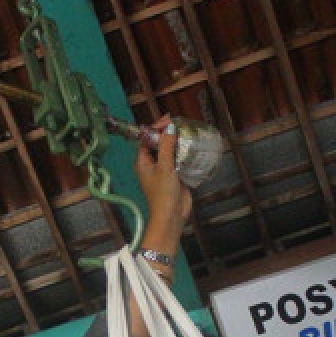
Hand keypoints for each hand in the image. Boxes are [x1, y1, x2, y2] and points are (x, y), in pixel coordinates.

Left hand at [136, 115, 192, 239]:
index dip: (155, 129)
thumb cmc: (163, 194)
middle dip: (167, 134)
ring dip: (177, 143)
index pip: (146, 140)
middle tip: (180, 124)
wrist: (172, 216)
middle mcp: (152, 165)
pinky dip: (184, 154)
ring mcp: (164, 171)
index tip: (168, 120)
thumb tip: (169, 127)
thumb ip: (166, 146)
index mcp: (143, 163)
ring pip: (169, 152)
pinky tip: (192, 147)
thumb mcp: (164, 167)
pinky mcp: (175, 177)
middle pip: (158, 144)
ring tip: (187, 132)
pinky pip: (178, 161)